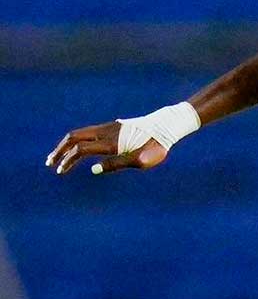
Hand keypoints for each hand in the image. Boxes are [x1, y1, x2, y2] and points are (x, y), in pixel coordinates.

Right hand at [45, 122, 167, 175]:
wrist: (166, 127)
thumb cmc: (156, 147)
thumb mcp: (140, 161)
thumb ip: (116, 165)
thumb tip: (92, 170)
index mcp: (111, 142)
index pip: (81, 150)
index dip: (68, 161)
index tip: (60, 172)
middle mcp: (106, 132)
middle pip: (73, 138)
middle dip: (59, 150)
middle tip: (50, 163)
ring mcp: (108, 127)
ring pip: (79, 133)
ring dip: (66, 144)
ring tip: (58, 156)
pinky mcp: (112, 126)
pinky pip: (88, 132)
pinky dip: (77, 140)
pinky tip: (76, 149)